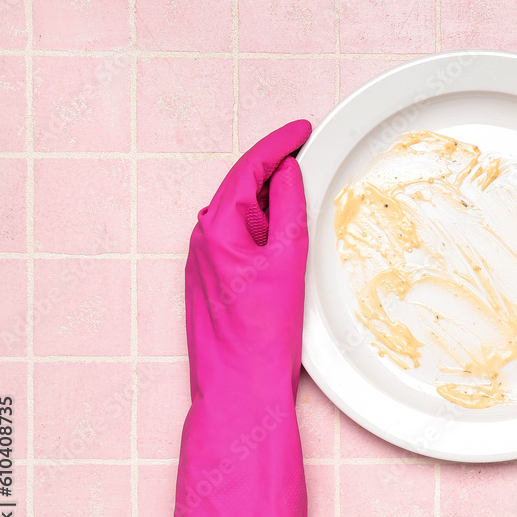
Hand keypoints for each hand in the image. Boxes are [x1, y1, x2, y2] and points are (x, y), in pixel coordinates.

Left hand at [173, 120, 312, 516]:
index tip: (304, 129)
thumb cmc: (262, 333)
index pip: (250, 167)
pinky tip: (285, 229)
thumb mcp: (287, 261)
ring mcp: (204, 259)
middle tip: (312, 154)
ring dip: (272, 197)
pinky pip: (239, 236)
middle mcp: (204, 237)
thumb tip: (289, 173)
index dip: (279, 143)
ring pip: (243, 212)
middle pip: (244, 186)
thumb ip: (289, 209)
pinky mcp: (212, 278)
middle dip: (277, 167)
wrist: (239, 387)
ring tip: (305, 188)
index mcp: (218, 226)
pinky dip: (264, 224)